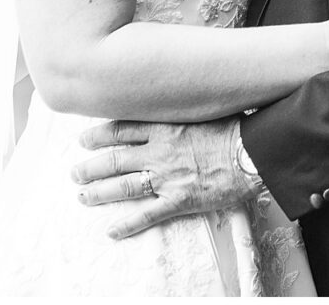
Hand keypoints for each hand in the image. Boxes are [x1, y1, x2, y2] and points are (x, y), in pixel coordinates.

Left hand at [72, 118, 256, 239]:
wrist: (253, 152)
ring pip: (123, 186)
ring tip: (82, 195)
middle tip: (75, 171)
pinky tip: (112, 231)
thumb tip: (177, 97)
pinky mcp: (179, 199)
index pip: (122, 130)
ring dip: (99, 192)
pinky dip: (128, 224)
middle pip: (115, 158)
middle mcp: (159, 151)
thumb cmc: (235, 128)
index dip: (99, 135)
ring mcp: (167, 177)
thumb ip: (184, 107)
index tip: (84, 138)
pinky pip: (148, 215)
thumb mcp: (205, 108)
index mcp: (165, 127)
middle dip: (91, 165)